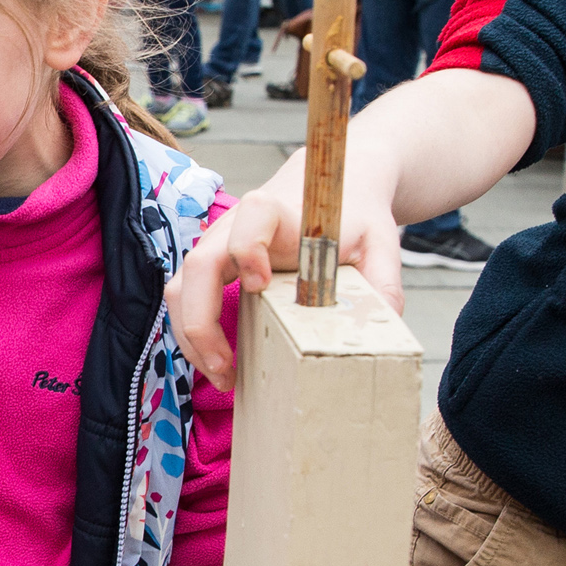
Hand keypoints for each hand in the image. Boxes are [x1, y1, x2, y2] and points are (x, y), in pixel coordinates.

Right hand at [162, 151, 406, 387]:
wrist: (331, 188)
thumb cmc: (352, 216)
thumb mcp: (381, 244)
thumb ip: (384, 283)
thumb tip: (384, 329)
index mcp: (278, 211)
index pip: (251, 218)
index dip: (248, 248)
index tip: (261, 284)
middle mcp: (235, 226)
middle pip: (197, 266)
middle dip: (201, 322)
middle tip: (225, 367)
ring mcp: (217, 247)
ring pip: (181, 289)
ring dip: (191, 337)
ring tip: (222, 377)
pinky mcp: (213, 267)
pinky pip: (187, 300)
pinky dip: (195, 336)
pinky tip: (221, 364)